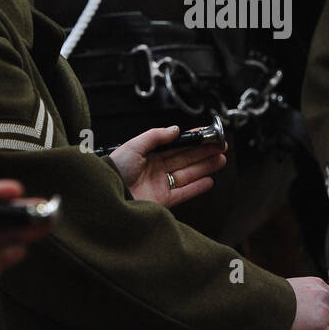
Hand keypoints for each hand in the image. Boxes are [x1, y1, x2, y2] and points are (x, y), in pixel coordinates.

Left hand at [109, 125, 224, 207]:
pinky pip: (184, 192)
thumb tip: (175, 129)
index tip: (208, 135)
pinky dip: (197, 187)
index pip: (176, 146)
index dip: (193, 140)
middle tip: (221, 147)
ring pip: (188, 174)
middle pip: (186, 159)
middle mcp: (156, 169)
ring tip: (221, 160)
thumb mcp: (134, 146)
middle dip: (204, 153)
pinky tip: (209, 181)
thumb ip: (155, 136)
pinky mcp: (163, 201)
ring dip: (205, 167)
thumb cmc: (115, 169)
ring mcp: (160, 185)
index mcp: (149, 155)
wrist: (107, 195)